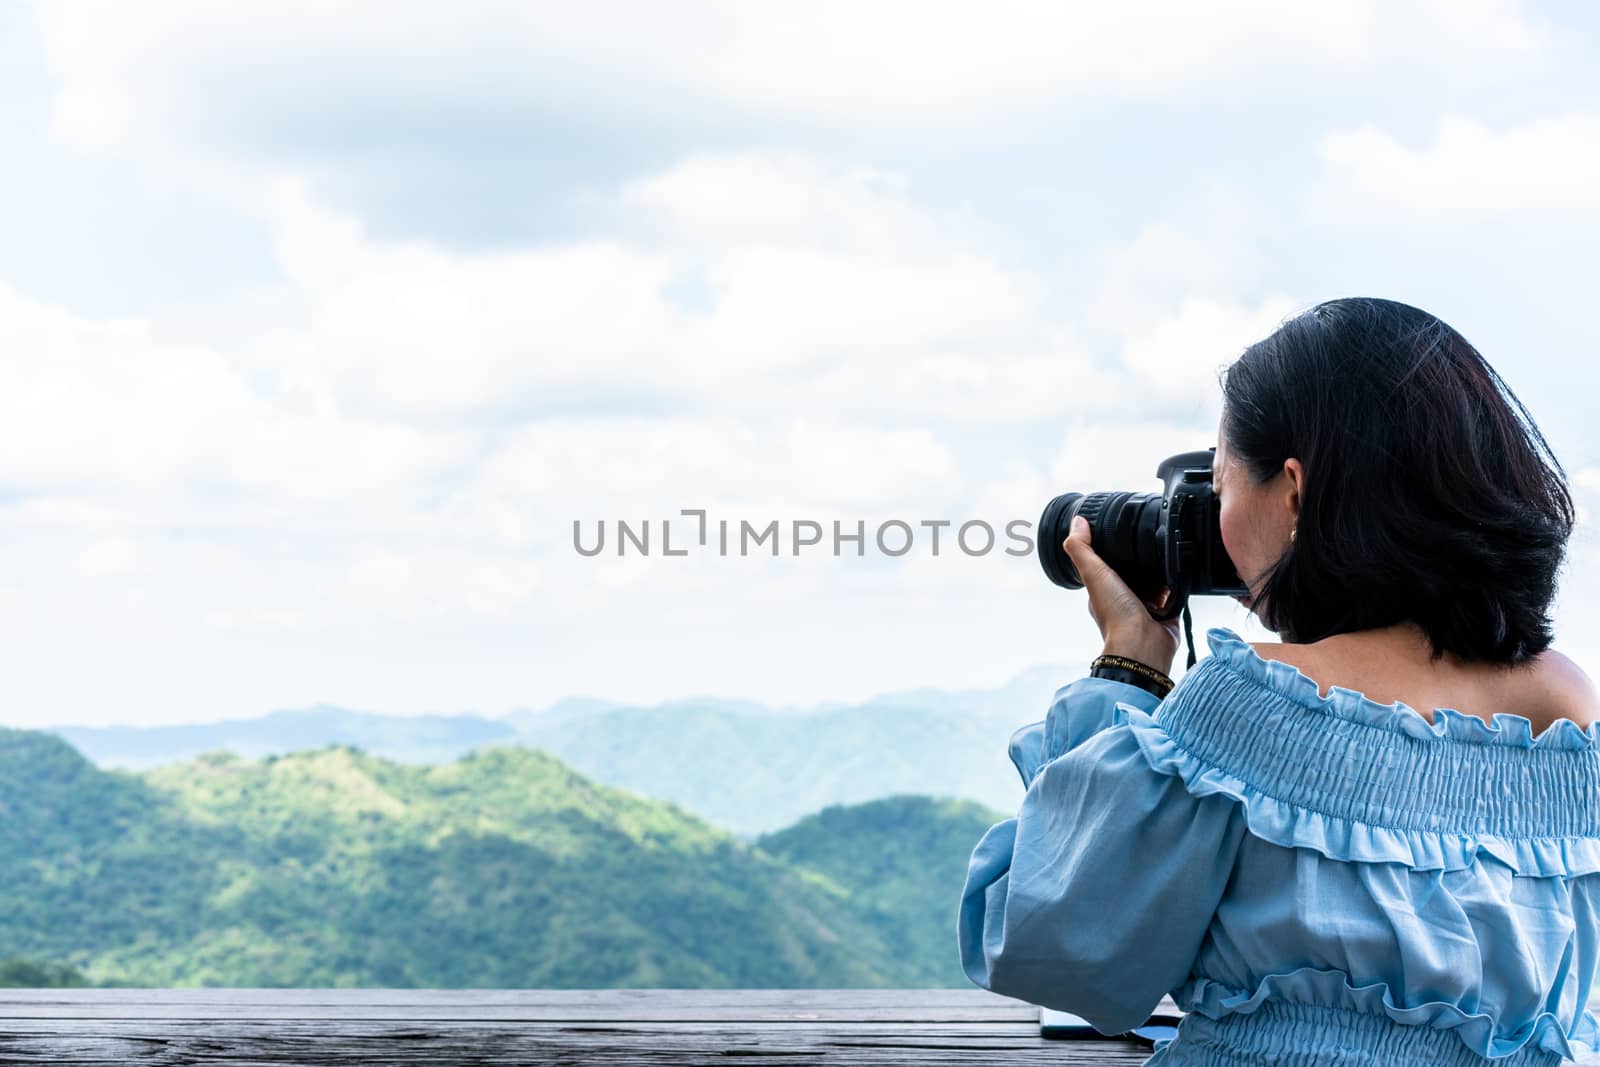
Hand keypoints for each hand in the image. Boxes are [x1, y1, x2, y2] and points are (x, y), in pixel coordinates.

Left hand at [1061, 515, 1179, 674]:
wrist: (1144, 643)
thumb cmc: (1116, 614)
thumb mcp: (1094, 574)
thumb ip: (1082, 549)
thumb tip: (1076, 522)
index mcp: (1104, 591)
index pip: (1107, 565)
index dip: (1113, 551)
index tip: (1121, 532)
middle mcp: (1124, 600)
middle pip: (1134, 572)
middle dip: (1141, 560)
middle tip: (1149, 542)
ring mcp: (1146, 607)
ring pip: (1156, 581)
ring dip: (1161, 571)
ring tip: (1165, 554)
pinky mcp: (1168, 613)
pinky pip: (1175, 594)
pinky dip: (1177, 585)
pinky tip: (1179, 572)